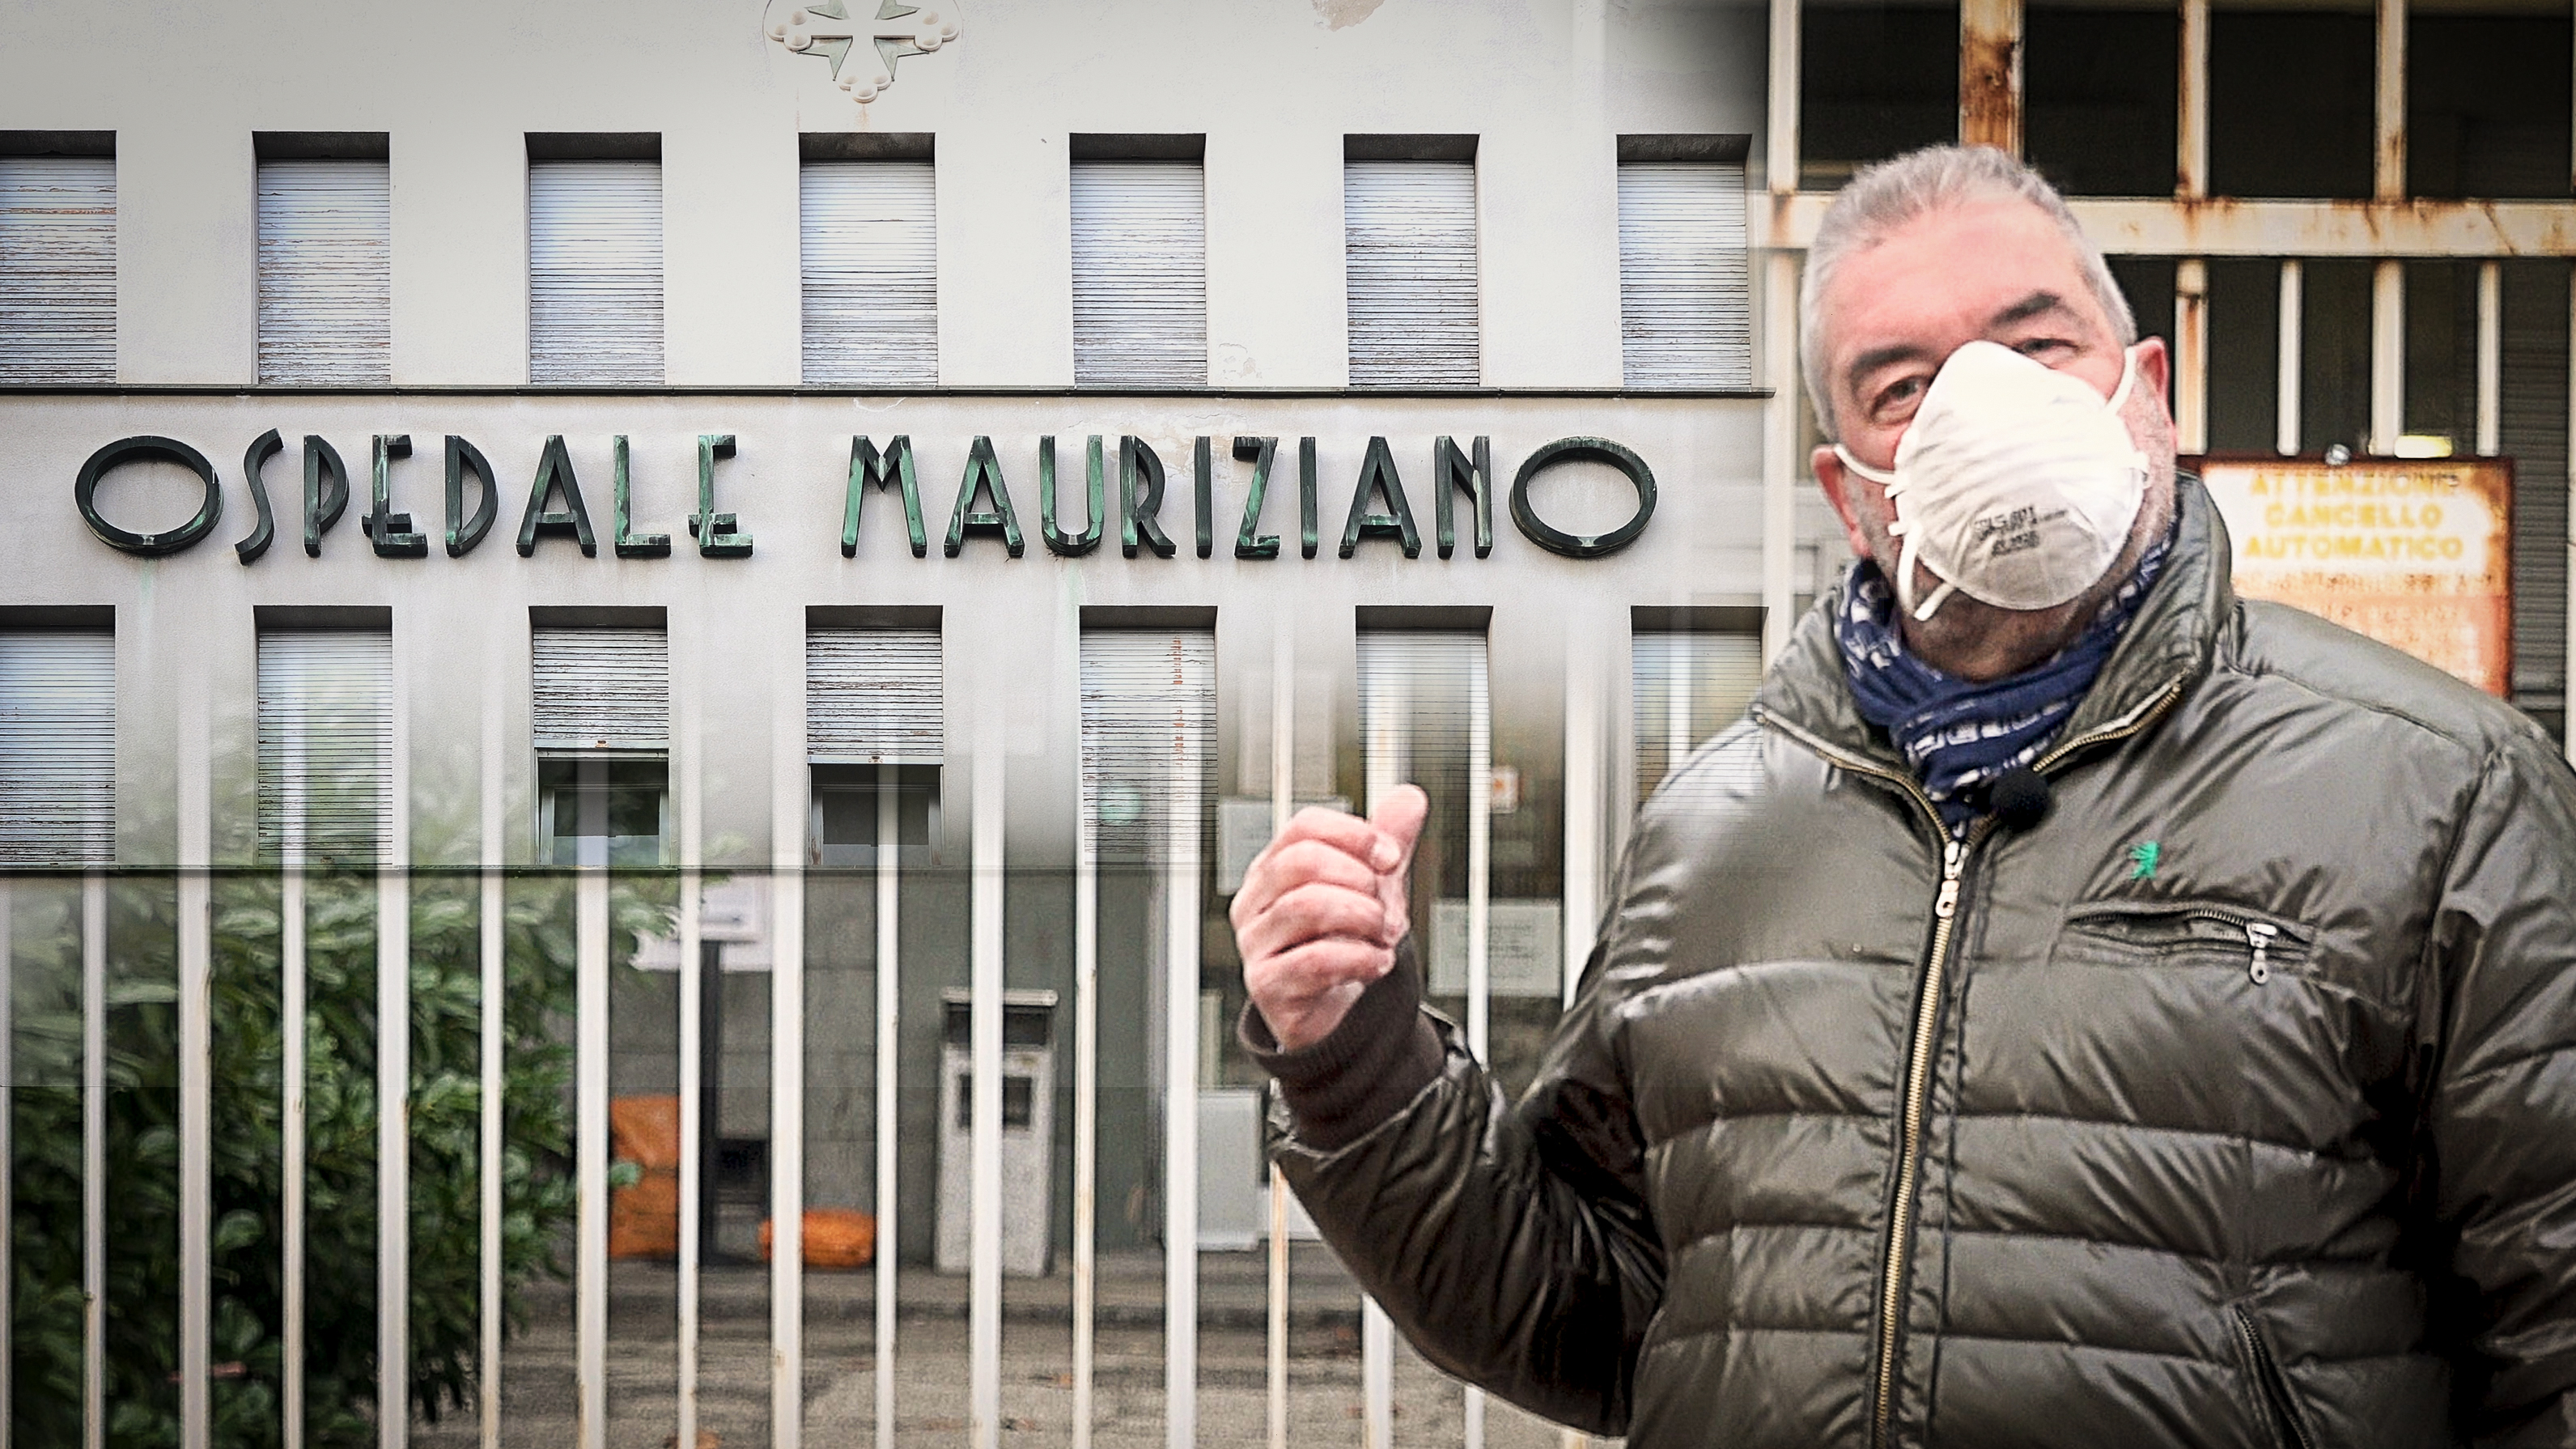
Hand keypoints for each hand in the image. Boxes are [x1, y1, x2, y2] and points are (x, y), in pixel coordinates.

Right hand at [1230, 786, 1428, 1051]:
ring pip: (1308, 906)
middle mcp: (1256, 901)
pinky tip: (1376, 963)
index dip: (1355, 835)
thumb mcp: (1371, 886)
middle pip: (1301, 861)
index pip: (1304, 826)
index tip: (1391, 857)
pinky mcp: (1267, 984)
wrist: (1334, 1012)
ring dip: (1364, 919)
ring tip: (1384, 936)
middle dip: (1359, 880)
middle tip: (1385, 906)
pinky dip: (1360, 959)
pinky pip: (1315, 960)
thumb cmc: (1343, 942)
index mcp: (1274, 867)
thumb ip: (1387, 841)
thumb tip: (1410, 797)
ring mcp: (1255, 943)